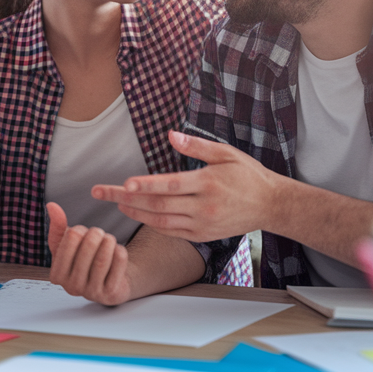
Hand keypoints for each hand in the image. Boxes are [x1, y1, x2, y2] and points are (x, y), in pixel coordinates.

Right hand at [45, 202, 132, 305]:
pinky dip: (120, 251)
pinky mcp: (110, 293)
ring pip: (103, 257)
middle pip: (88, 246)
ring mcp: (91, 292)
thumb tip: (51, 206)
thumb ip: (57, 226)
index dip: (78, 230)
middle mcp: (72, 287)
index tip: (81, 231)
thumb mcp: (67, 246)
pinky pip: (118, 263)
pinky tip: (117, 250)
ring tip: (109, 239)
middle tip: (99, 232)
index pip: (70, 239)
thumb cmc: (83, 261)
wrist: (106, 282)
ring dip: (109, 241)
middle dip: (96, 233)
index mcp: (57, 275)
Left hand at [91, 130, 283, 241]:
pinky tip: (138, 215)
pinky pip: (171, 231)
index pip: (169, 186)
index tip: (122, 184)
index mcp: (208, 183)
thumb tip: (171, 135)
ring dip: (135, 213)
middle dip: (125, 199)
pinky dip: (152, 224)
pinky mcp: (203, 236)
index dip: (144, 186)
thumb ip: (197, 147)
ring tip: (115, 203)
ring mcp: (202, 224)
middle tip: (101, 192)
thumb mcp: (226, 153)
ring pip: (161, 221)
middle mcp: (203, 207)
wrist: (271, 204)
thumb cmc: (248, 174)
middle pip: (157, 205)